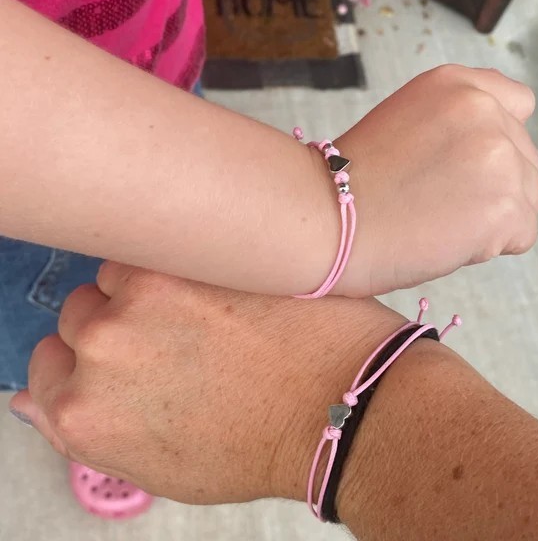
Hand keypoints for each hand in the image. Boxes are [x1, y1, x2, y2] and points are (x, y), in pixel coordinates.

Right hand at [9, 264, 405, 503]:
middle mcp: (98, 350)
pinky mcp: (182, 259)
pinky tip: (219, 279)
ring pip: (118, 275)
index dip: (91, 360)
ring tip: (203, 304)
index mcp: (83, 413)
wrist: (333, 405)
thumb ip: (88, 431)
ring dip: (148, 286)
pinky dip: (179, 259)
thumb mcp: (158, 464)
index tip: (130, 356)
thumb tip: (31, 398)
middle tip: (176, 333)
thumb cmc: (254, 447)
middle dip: (120, 323)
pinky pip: (158, 246)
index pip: (49, 363)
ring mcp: (139, 298)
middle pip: (81, 314)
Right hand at [332, 64, 537, 295]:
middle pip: (525, 157)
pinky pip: (522, 234)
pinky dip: (491, 247)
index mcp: (455, 84)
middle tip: (436, 201)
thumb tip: (502, 150)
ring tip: (438, 222)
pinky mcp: (506, 207)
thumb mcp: (403, 119)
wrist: (326, 219)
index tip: (463, 164)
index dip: (497, 139)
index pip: (518, 104)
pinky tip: (446, 241)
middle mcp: (485, 111)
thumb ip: (455, 121)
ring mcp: (499, 157)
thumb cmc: (350, 182)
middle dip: (492, 183)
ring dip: (494, 216)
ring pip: (528, 197)